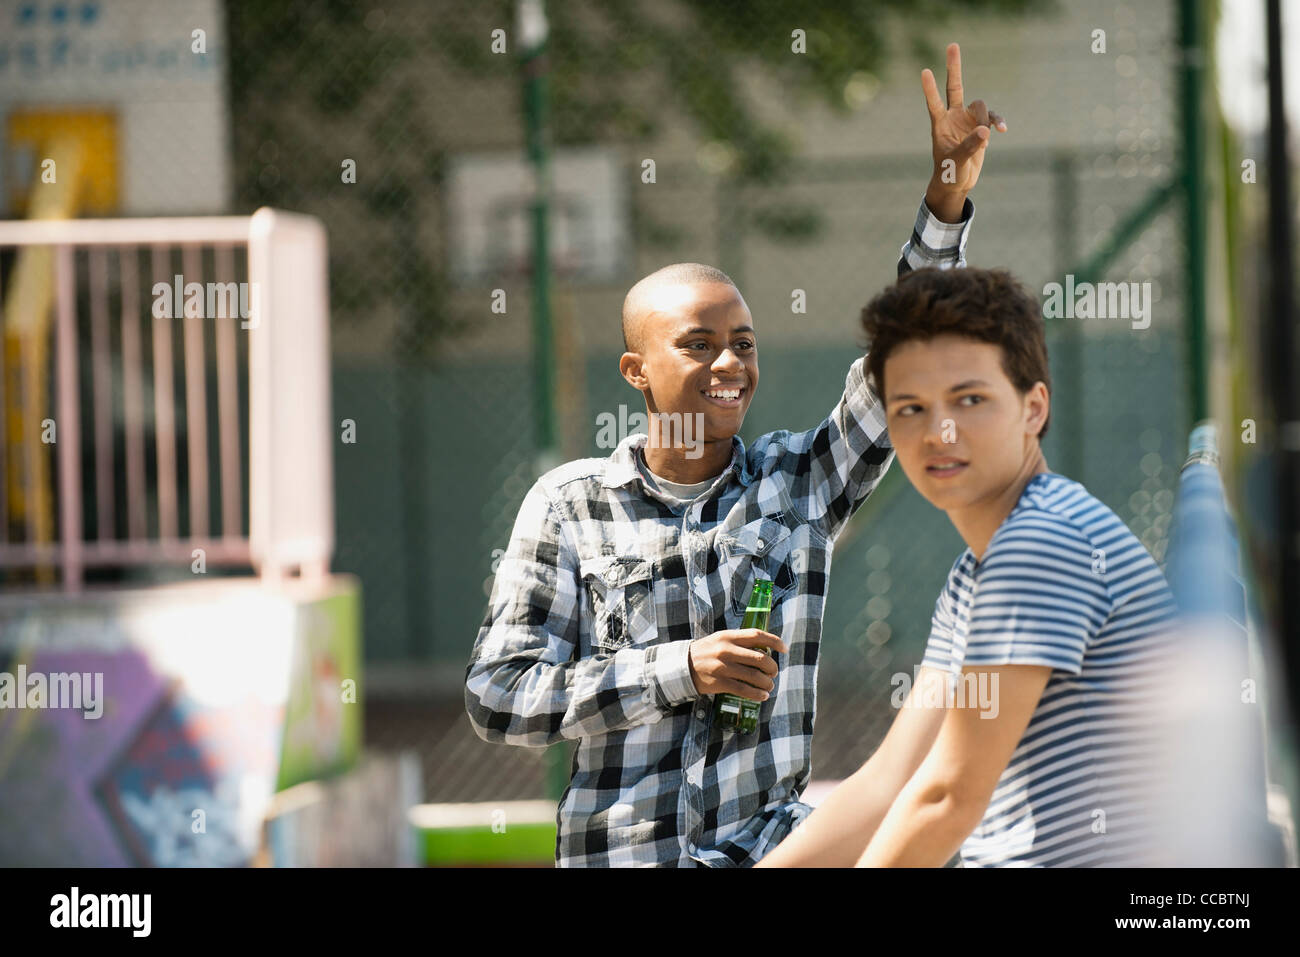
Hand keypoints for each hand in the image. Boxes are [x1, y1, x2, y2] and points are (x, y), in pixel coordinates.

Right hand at [687, 628, 786, 699]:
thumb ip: (740, 642)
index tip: (784, 649)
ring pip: (754, 676)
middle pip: (760, 659)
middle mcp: (726, 650)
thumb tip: (765, 649)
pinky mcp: (720, 683)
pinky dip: (757, 694)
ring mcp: (723, 667)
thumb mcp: (721, 639)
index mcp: (728, 636)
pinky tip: (762, 696)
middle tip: (773, 672)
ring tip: (769, 686)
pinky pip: (744, 690)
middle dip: (772, 668)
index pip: (757, 635)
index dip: (774, 641)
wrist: (682, 666)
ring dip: (767, 683)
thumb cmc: (706, 652)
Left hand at [922, 42, 1006, 222]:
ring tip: (985, 139)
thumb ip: (969, 146)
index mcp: (940, 124)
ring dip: (986, 119)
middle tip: (952, 45)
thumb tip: (985, 130)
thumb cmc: (949, 173)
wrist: (957, 182)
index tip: (924, 71)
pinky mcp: (981, 127)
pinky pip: (992, 118)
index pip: (934, 102)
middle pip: (955, 86)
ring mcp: (967, 120)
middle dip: (954, 67)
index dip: (930, 88)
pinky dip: (998, 122)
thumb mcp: (956, 162)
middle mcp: (953, 117)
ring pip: (980, 106)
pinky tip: (1002, 130)